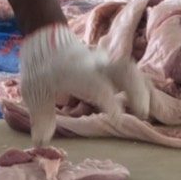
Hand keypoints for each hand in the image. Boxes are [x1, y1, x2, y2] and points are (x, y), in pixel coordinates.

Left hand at [19, 23, 150, 144]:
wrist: (44, 35)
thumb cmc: (40, 66)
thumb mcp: (34, 92)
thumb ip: (41, 118)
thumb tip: (41, 143)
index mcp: (77, 72)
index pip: (98, 86)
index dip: (109, 101)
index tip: (117, 117)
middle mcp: (94, 65)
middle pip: (123, 70)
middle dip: (137, 90)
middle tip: (143, 114)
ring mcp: (102, 61)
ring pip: (129, 68)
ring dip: (141, 87)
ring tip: (146, 111)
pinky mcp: (106, 62)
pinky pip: (127, 69)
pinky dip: (137, 83)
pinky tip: (140, 101)